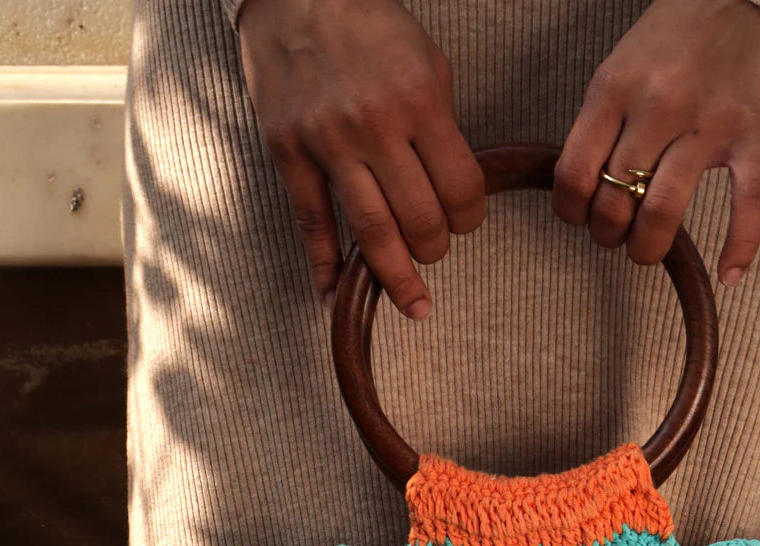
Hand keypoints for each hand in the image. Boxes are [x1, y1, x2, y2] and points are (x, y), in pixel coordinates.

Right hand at [237, 0, 486, 317]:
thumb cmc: (369, 25)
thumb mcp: (427, 62)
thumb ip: (442, 127)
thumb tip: (452, 188)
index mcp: (419, 101)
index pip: (461, 189)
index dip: (471, 218)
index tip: (466, 222)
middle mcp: (374, 126)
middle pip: (419, 219)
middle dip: (436, 248)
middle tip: (436, 250)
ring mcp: (327, 142)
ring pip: (371, 231)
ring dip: (396, 277)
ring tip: (413, 304)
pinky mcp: (288, 151)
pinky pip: (311, 222)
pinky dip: (323, 266)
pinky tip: (333, 295)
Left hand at [552, 0, 759, 284]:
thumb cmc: (672, 39)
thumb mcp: (618, 69)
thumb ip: (599, 125)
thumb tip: (580, 190)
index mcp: (615, 88)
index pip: (575, 173)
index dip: (570, 211)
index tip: (577, 218)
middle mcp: (660, 106)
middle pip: (616, 200)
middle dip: (607, 233)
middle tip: (612, 235)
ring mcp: (710, 124)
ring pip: (666, 211)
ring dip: (647, 247)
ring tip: (644, 250)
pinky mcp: (754, 137)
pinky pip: (749, 204)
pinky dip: (740, 246)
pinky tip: (729, 274)